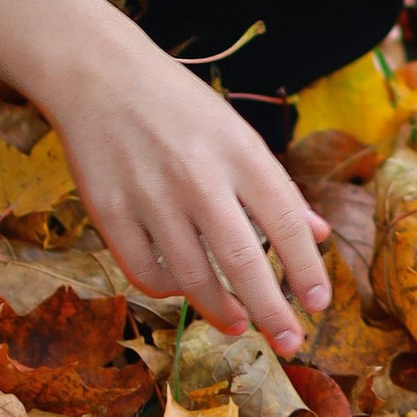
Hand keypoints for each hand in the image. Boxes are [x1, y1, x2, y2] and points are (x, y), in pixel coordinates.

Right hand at [0, 0, 330, 358]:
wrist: (97, 74)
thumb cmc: (177, 105)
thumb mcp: (235, 132)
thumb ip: (276, 186)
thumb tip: (318, 234)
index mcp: (237, 151)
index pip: (285, 223)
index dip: (307, 270)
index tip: (319, 304)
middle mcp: (197, 175)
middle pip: (243, 262)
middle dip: (273, 312)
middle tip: (290, 342)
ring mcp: (150, 195)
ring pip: (194, 278)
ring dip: (222, 311)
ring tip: (238, 324)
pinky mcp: (109, 211)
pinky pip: (145, 272)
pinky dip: (168, 290)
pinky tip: (181, 288)